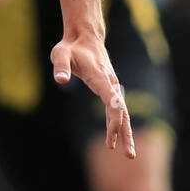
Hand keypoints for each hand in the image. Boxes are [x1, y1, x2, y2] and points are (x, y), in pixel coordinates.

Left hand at [51, 31, 135, 157]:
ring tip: (129, 154)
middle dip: (123, 132)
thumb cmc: (70, 47)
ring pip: (123, 113)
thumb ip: (61, 66)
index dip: (112, 113)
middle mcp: (109, 83)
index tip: (113, 129)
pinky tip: (118, 140)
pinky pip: (118, 110)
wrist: (85, 36)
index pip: (109, 97)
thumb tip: (61, 80)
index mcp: (99, 76)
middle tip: (128, 154)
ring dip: (126, 133)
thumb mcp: (60, 54)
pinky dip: (120, 125)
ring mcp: (112, 86)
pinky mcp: (110, 89)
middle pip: (121, 111)